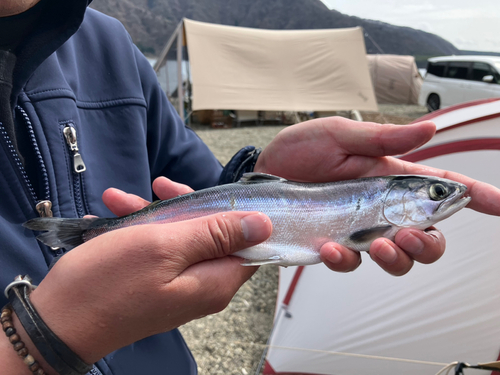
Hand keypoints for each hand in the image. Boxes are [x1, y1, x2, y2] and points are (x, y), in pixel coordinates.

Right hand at [27, 178, 271, 365]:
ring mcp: (177, 287)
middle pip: (213, 235)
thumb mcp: (166, 246)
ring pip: (180, 238)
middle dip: (186, 206)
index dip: (238, 214)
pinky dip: (138, 230)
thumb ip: (216, 234)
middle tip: (158, 185)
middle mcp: (202, 287)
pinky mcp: (154, 284)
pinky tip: (111, 215)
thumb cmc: (110, 282)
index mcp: (215, 281)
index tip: (213, 191)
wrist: (56, 323)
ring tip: (117, 198)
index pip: (251, 244)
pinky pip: (158, 250)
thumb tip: (264, 225)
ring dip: (153, 213)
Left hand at [254, 117, 499, 275]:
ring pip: (397, 258)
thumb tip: (428, 129)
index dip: (475, 195)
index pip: (440, 186)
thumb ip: (382, 137)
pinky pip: (349, 263)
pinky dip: (346, 260)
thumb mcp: (339, 135)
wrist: (261, 172)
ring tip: (380, 245)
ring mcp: (356, 229)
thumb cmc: (299, 150)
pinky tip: (332, 247)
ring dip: (397, 258)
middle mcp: (379, 207)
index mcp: (389, 176)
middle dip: (430, 244)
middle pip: (427, 235)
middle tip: (412, 236)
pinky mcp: (331, 244)